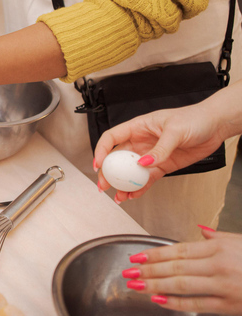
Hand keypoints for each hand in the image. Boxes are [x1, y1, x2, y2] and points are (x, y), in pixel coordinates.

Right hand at [93, 103, 225, 203]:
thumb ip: (160, 149)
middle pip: (117, 158)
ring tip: (119, 196)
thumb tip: (144, 163)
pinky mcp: (162, 166)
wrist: (215, 126)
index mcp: (138, 127)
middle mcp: (141, 141)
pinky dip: (140, 188)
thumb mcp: (175, 130)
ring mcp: (151, 155)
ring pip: (131, 171)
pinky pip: (147, 178)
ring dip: (123, 184)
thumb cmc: (194, 118)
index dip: (102, 150)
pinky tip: (133, 195)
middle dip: (109, 173)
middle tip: (104, 185)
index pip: (112, 138)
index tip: (99, 164)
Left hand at [123, 228, 241, 315]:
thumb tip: (200, 230)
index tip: (136, 256)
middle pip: (175, 267)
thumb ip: (217, 237)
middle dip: (148, 270)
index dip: (154, 254)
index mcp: (217, 247)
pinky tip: (159, 300)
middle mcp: (218, 265)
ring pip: (181, 285)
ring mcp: (223, 285)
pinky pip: (198, 304)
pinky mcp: (229, 304)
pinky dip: (176, 303)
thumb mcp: (240, 240)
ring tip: (136, 285)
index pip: (178, 250)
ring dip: (155, 285)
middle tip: (128, 271)